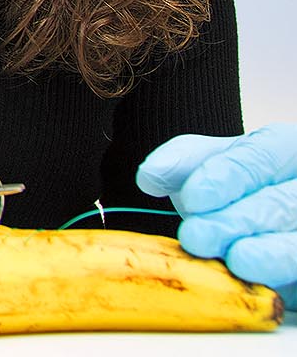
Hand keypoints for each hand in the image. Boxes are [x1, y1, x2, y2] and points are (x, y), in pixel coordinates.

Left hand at [136, 123, 296, 305]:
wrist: (262, 228)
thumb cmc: (238, 191)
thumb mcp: (212, 166)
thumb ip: (184, 162)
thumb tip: (150, 175)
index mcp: (285, 150)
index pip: (260, 155)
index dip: (228, 176)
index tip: (192, 198)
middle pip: (280, 202)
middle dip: (237, 220)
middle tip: (196, 237)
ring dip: (267, 253)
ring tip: (236, 261)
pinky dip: (277, 278)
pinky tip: (253, 283)